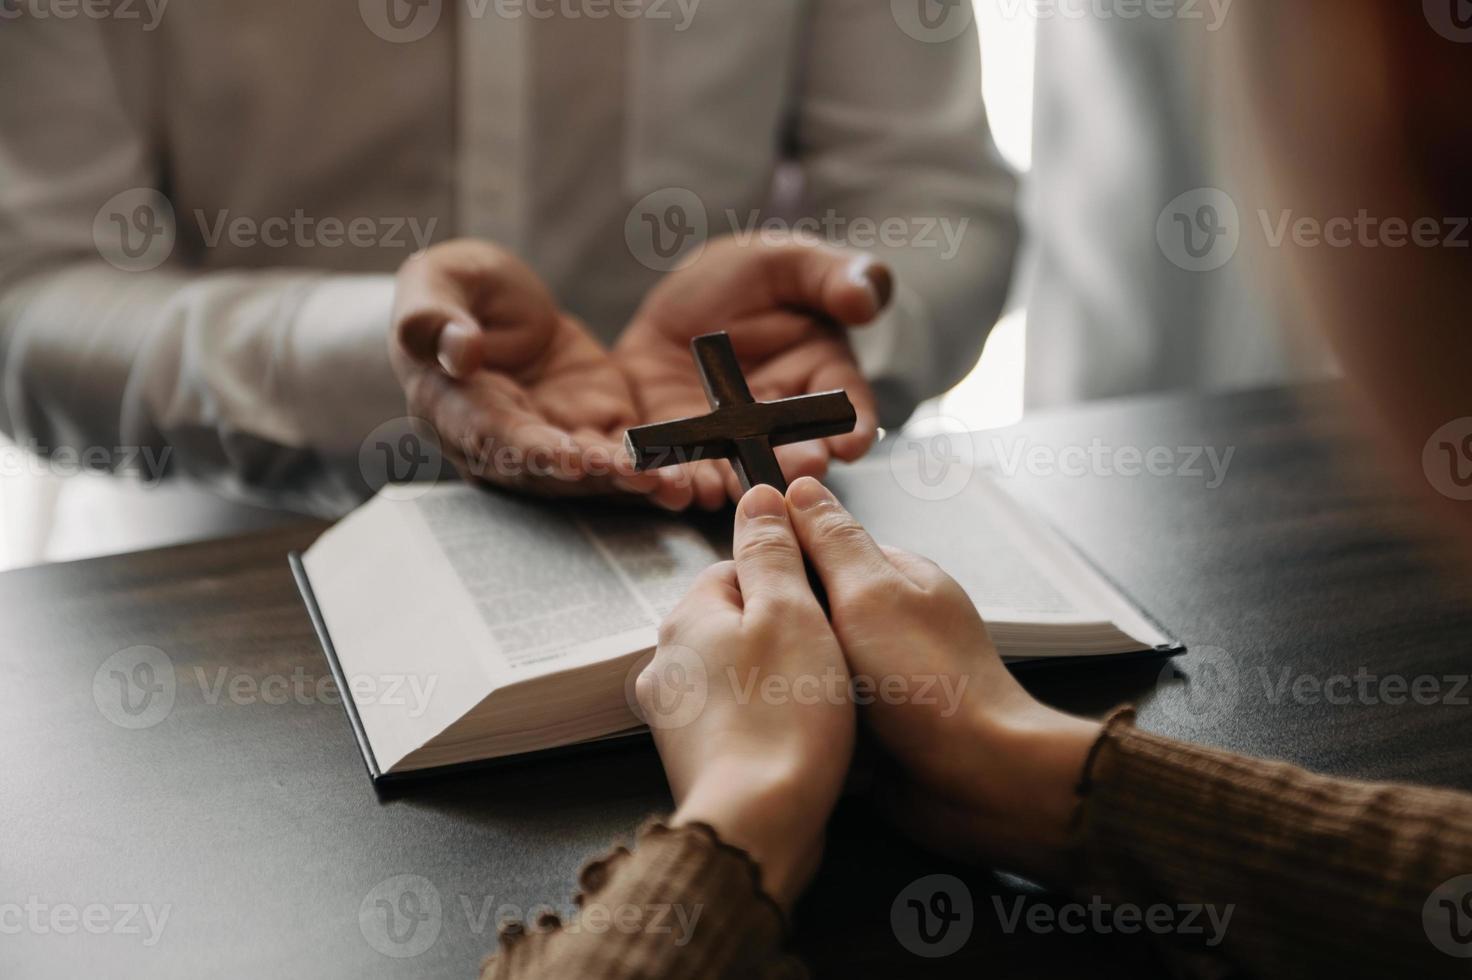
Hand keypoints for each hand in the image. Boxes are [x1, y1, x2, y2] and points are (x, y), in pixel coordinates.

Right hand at [389, 239, 683, 504]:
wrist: (487, 302)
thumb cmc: (448, 293)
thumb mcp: (432, 287)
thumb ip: (434, 318)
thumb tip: (458, 351)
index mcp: (455, 410)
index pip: (494, 437)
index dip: (533, 451)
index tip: (568, 458)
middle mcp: (503, 440)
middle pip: (550, 470)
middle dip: (598, 478)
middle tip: (640, 478)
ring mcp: (551, 437)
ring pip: (591, 470)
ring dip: (632, 480)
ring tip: (673, 484)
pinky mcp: (591, 425)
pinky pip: (623, 450)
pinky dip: (653, 462)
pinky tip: (688, 469)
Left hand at [615, 237, 891, 509]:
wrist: (684, 293)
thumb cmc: (753, 276)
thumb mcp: (791, 262)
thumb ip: (833, 276)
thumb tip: (865, 299)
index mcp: (819, 376)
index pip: (844, 406)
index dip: (853, 426)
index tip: (853, 443)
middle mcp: (778, 419)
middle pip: (791, 452)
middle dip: (793, 465)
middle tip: (797, 472)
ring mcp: (727, 437)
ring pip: (733, 471)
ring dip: (729, 485)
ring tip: (723, 491)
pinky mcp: (677, 439)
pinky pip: (676, 466)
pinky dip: (669, 479)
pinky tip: (664, 483)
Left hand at [637, 484, 854, 907]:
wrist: (757, 826)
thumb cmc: (782, 719)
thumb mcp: (790, 610)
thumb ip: (771, 549)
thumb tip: (757, 497)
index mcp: (688, 615)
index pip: (738, 567)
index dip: (793, 582)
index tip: (825, 606)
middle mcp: (668, 661)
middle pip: (741, 620)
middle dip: (789, 633)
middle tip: (829, 660)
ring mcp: (676, 713)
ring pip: (742, 670)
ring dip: (782, 679)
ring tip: (819, 705)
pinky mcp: (696, 757)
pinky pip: (740, 717)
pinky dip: (769, 721)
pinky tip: (799, 740)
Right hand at [782, 477, 1101, 881]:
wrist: (978, 778)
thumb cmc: (931, 682)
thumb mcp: (869, 594)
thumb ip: (830, 542)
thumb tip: (798, 488)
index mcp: (897, 576)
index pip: (819, 548)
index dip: (779, 563)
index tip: (744, 586)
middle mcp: (892, 620)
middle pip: (813, 608)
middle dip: (786, 628)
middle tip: (760, 647)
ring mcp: (888, 673)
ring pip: (814, 662)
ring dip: (798, 676)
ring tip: (774, 690)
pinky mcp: (880, 722)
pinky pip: (828, 707)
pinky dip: (815, 715)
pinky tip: (797, 724)